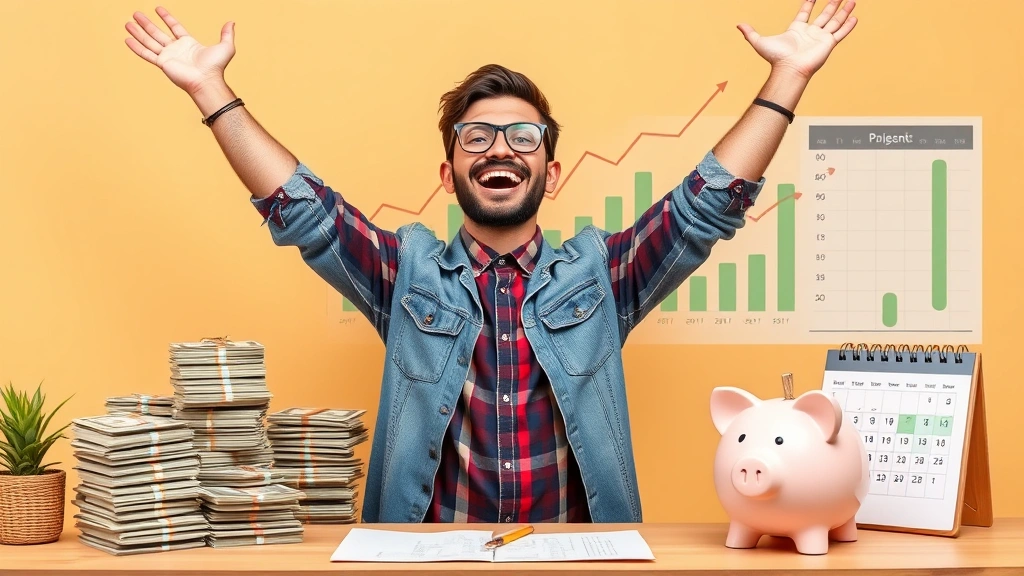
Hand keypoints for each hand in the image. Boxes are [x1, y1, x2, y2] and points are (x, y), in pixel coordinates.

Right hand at [125, 7, 235, 95]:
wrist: (207, 80)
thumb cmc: (216, 67)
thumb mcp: (225, 47)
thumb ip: (227, 34)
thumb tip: (232, 22)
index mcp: (188, 44)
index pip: (174, 27)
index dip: (167, 18)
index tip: (158, 9)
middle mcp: (176, 49)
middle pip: (157, 33)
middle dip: (146, 23)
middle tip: (136, 13)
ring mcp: (168, 56)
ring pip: (149, 41)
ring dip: (138, 32)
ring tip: (128, 23)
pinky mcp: (162, 64)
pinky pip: (147, 53)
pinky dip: (136, 47)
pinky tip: (127, 39)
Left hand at [737, 0, 857, 79]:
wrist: (788, 69)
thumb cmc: (776, 58)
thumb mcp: (759, 42)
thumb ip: (750, 33)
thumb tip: (738, 25)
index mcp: (797, 30)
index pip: (805, 13)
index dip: (809, 4)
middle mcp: (810, 33)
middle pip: (823, 15)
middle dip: (831, 4)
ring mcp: (820, 38)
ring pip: (835, 21)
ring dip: (843, 11)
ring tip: (852, 0)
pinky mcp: (828, 44)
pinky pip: (840, 32)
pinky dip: (848, 25)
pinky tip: (855, 17)